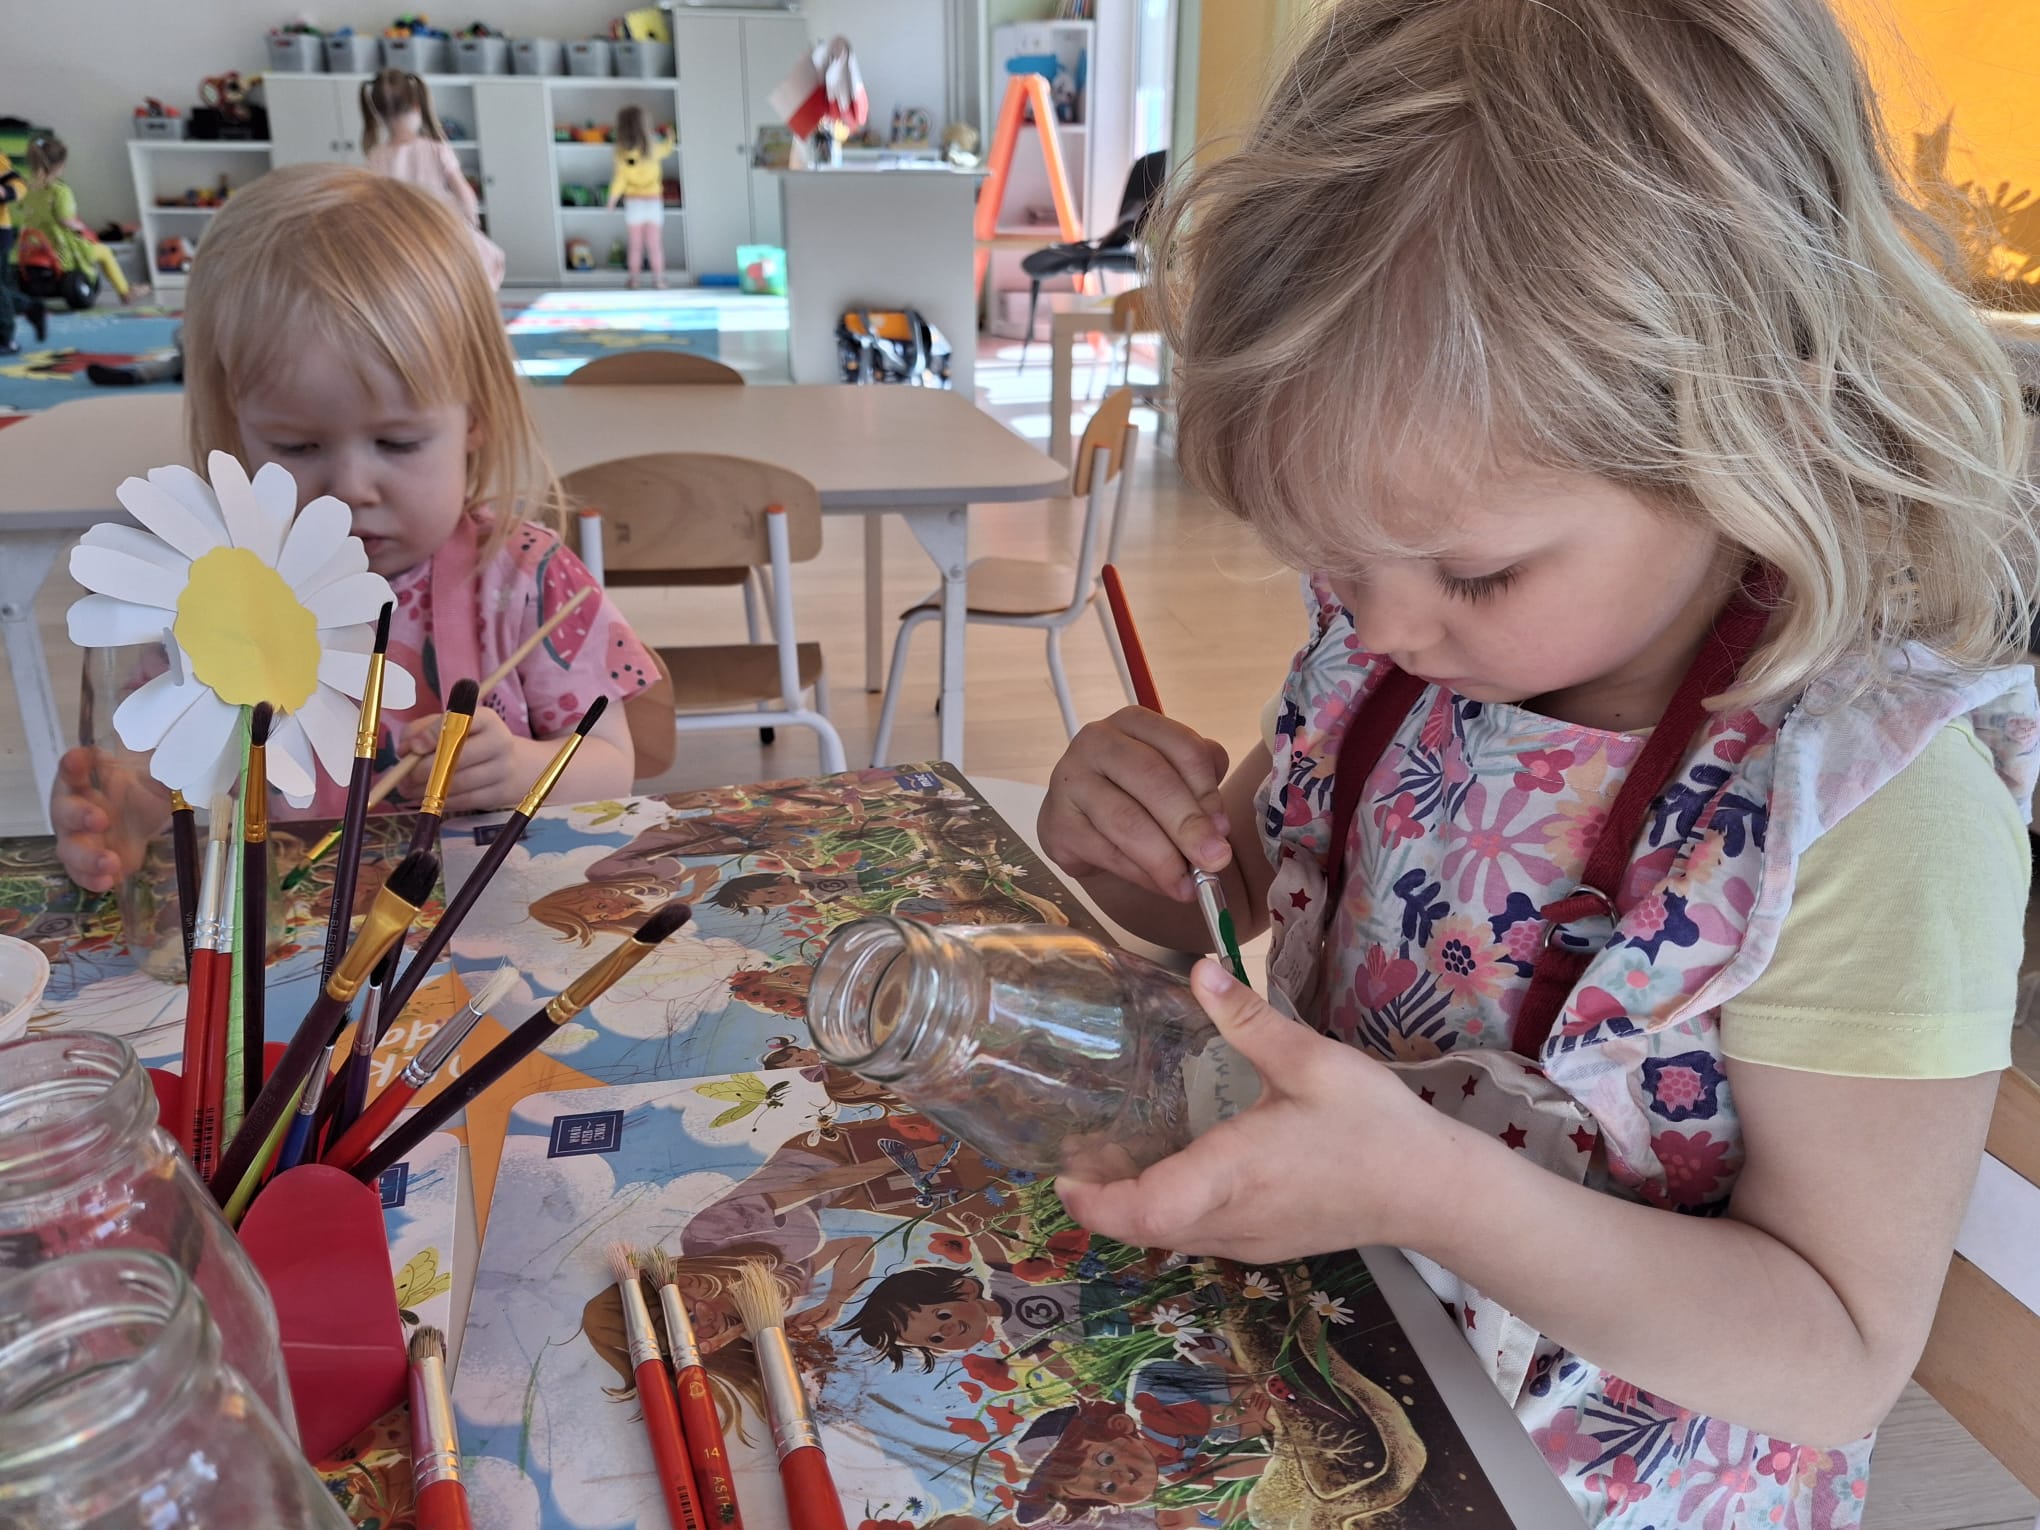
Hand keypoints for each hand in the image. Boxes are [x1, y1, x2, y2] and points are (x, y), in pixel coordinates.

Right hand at [51, 747, 166, 892]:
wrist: (145, 809)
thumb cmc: (139, 781)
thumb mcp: (154, 766)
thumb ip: (160, 759)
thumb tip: (180, 752)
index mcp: (86, 776)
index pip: (72, 767)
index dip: (73, 764)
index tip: (78, 759)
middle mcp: (75, 805)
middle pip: (65, 811)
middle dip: (80, 816)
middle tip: (101, 820)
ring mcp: (79, 836)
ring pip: (70, 848)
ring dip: (87, 857)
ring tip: (110, 862)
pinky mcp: (91, 861)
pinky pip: (83, 873)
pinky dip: (92, 879)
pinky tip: (107, 882)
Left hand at [400, 705, 528, 813]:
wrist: (508, 765)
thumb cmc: (468, 742)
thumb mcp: (448, 726)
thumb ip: (421, 730)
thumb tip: (406, 751)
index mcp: (486, 719)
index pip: (460, 721)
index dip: (432, 734)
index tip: (413, 747)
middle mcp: (500, 741)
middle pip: (459, 755)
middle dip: (425, 768)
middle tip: (405, 775)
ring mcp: (503, 769)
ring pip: (459, 782)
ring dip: (428, 788)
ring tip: (408, 789)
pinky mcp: (499, 793)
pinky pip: (464, 800)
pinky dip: (440, 800)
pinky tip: (427, 797)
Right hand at [1039, 707, 1231, 900]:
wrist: (1081, 818)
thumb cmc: (1135, 792)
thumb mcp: (1174, 775)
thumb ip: (1202, 789)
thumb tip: (1216, 830)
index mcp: (1134, 722)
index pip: (1182, 747)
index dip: (1207, 791)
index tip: (1224, 829)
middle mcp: (1097, 741)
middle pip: (1153, 779)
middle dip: (1188, 825)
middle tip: (1214, 860)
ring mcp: (1070, 780)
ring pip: (1126, 820)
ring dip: (1164, 859)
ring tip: (1189, 885)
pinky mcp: (1057, 823)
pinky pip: (1106, 852)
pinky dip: (1139, 874)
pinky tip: (1160, 884)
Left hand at [1056, 961, 1447, 1263]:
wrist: (1434, 1190)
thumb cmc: (1374, 1125)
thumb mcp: (1311, 1060)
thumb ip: (1248, 1019)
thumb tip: (1198, 970)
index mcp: (1234, 1173)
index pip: (1146, 1212)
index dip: (1095, 1202)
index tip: (1063, 1173)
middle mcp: (1233, 1219)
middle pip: (1145, 1230)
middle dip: (1101, 1200)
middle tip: (1076, 1152)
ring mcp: (1250, 1241)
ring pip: (1172, 1237)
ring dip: (1135, 1208)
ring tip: (1113, 1156)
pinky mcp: (1267, 1244)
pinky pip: (1200, 1235)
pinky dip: (1171, 1211)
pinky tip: (1172, 1168)